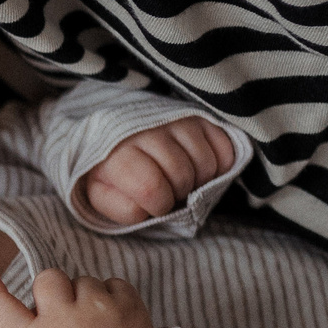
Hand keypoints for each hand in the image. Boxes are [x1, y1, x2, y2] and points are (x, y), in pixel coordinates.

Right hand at [0, 256, 154, 327]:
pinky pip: (115, 283)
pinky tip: (117, 322)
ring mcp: (97, 312)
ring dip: (89, 297)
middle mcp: (62, 322)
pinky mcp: (129, 307)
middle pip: (48, 278)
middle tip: (69, 316)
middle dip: (56, 290)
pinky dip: (115, 297)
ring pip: (84, 280)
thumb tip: (40, 302)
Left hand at [75, 117, 234, 225]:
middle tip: (169, 191)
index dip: (159, 205)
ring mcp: (176, 120)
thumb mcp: (102, 195)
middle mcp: (148, 130)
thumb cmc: (113, 172)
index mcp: (118, 153)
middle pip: (181, 174)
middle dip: (179, 193)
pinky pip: (224, 150)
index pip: (150, 187)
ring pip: (205, 163)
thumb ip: (121, 208)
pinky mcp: (200, 117)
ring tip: (182, 180)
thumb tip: (147, 210)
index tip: (154, 204)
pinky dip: (218, 167)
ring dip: (199, 181)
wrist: (119, 136)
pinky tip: (198, 168)